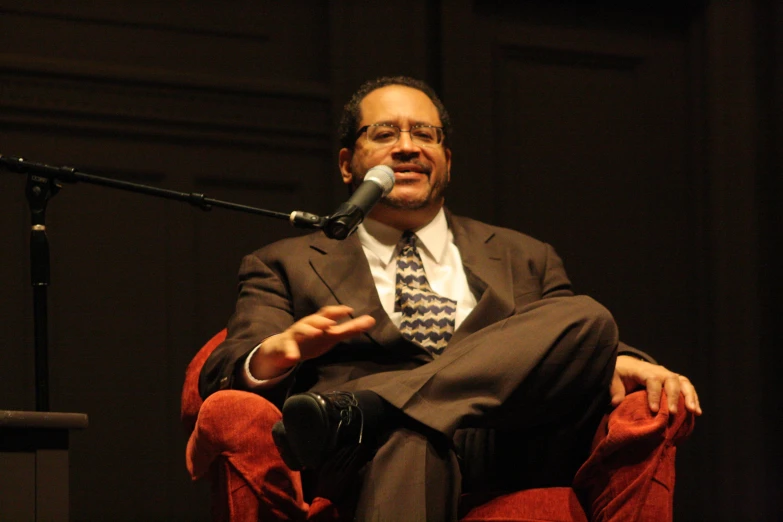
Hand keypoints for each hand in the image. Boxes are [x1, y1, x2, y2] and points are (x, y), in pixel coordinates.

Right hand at [249, 305, 375, 379]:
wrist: (283, 349)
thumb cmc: (312, 339)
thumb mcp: (331, 335)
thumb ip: (350, 329)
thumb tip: (371, 320)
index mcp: (318, 322)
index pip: (328, 314)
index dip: (337, 311)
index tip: (349, 310)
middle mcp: (306, 325)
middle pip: (313, 319)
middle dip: (321, 320)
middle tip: (331, 323)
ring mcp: (294, 335)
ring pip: (299, 330)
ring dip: (307, 330)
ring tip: (316, 333)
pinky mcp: (285, 346)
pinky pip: (287, 348)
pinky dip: (290, 352)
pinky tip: (293, 358)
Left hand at [610, 355, 701, 415]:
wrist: (628, 365)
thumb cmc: (620, 373)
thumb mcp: (613, 378)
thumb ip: (615, 390)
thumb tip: (616, 402)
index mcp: (644, 370)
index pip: (652, 380)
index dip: (654, 394)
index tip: (653, 410)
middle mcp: (659, 371)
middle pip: (671, 381)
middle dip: (673, 397)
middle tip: (673, 412)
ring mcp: (668, 375)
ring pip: (683, 383)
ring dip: (689, 397)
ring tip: (693, 411)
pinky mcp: (675, 381)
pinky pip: (687, 387)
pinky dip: (693, 398)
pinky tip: (697, 412)